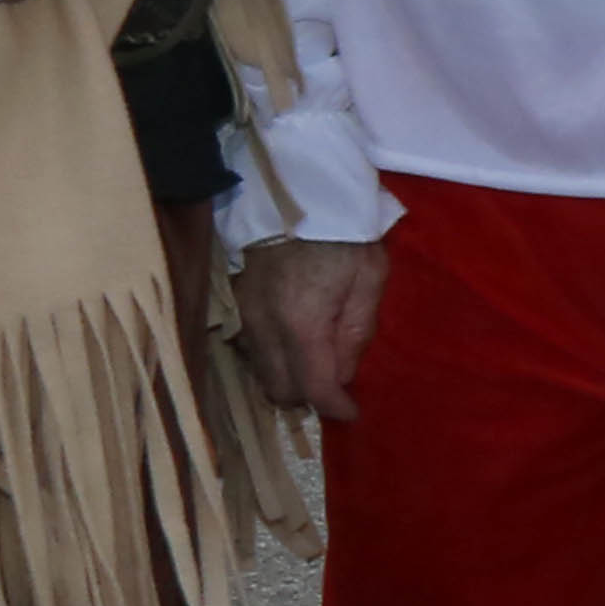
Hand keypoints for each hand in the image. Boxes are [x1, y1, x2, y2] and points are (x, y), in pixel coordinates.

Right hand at [236, 235, 386, 420]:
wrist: (298, 194)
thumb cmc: (344, 235)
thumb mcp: (370, 278)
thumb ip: (356, 333)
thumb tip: (343, 377)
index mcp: (301, 322)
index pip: (312, 387)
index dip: (333, 407)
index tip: (351, 412)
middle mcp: (264, 327)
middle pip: (279, 390)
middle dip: (308, 397)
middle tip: (334, 386)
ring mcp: (243, 316)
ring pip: (260, 374)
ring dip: (287, 379)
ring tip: (316, 364)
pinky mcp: (234, 305)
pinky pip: (250, 351)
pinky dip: (272, 359)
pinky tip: (293, 345)